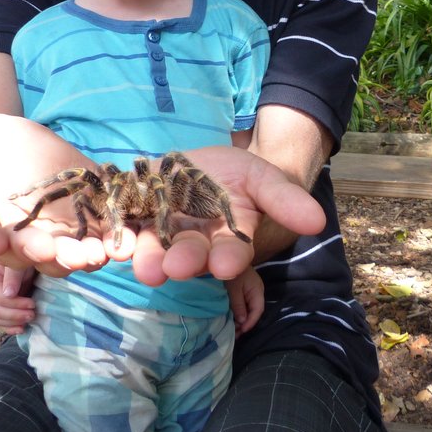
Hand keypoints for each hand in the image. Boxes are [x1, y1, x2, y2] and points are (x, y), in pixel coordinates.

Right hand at [0, 110, 117, 274]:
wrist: (43, 152)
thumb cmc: (1, 147)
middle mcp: (18, 239)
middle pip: (25, 255)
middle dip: (37, 255)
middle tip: (47, 251)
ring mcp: (57, 240)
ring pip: (65, 259)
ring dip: (78, 259)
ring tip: (90, 254)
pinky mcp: (92, 232)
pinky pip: (102, 246)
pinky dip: (114, 247)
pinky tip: (126, 243)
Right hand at [0, 259, 35, 334]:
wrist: (20, 266)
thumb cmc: (20, 262)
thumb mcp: (19, 265)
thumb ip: (13, 276)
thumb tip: (9, 294)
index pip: (0, 298)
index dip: (17, 304)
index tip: (33, 304)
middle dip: (15, 315)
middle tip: (32, 314)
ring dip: (13, 323)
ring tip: (29, 319)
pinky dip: (9, 329)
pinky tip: (22, 329)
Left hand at [128, 144, 324, 286]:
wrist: (199, 163)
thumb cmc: (237, 174)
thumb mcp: (263, 178)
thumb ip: (285, 199)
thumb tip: (319, 221)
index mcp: (229, 239)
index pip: (232, 252)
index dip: (230, 259)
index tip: (227, 265)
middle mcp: (195, 243)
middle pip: (191, 256)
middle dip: (185, 262)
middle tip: (176, 268)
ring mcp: (161, 234)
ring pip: (154, 251)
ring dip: (147, 258)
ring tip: (139, 262)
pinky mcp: (132, 220)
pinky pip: (123, 231)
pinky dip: (117, 236)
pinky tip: (112, 238)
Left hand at [225, 266, 264, 334]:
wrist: (224, 256)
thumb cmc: (230, 272)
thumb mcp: (233, 289)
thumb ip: (238, 305)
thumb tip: (242, 321)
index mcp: (257, 290)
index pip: (258, 310)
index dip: (251, 322)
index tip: (241, 331)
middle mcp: (256, 291)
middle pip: (254, 311)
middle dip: (245, 324)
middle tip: (235, 334)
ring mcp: (250, 291)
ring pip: (248, 309)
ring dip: (241, 319)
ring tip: (232, 330)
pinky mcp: (243, 291)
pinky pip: (243, 305)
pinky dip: (238, 313)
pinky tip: (231, 319)